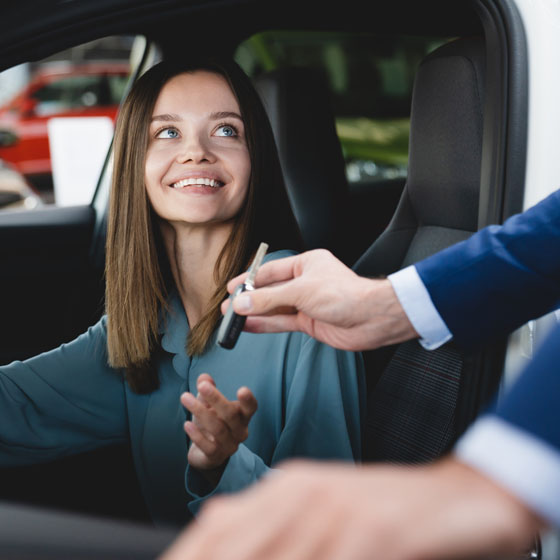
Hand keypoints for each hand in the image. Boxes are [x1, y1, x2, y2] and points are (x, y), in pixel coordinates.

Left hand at [159, 457, 542, 559]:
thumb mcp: (324, 516)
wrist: (462, 496)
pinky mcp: (376, 530)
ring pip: (278, 559)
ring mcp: (338, 511)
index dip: (187, 555)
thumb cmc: (385, 513)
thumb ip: (279, 535)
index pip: (215, 529)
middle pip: (232, 545)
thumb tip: (226, 544)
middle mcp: (303, 493)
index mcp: (286, 486)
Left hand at [181, 374, 257, 478]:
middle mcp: (240, 432)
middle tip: (202, 386)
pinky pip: (208, 446)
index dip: (248, 400)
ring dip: (200, 412)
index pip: (251, 408)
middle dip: (216, 399)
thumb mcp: (208, 404)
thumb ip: (207, 389)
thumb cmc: (211, 422)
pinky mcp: (216, 457)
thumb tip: (203, 377)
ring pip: (218, 429)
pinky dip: (197, 435)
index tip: (242, 389)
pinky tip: (186, 425)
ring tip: (185, 397)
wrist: (205, 453)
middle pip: (231, 415)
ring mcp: (230, 446)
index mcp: (242, 416)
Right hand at [221, 249, 417, 350]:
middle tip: (228, 306)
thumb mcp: (301, 292)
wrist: (371, 319)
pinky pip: (282, 322)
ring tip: (232, 318)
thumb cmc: (345, 295)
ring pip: (274, 308)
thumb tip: (242, 303)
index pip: (270, 270)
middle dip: (249, 298)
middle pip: (270, 290)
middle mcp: (305, 282)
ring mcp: (307, 303)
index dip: (249, 279)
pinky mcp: (309, 321)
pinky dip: (265, 324)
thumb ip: (269, 299)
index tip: (231, 287)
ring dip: (254, 313)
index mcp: (306, 263)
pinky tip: (249, 326)